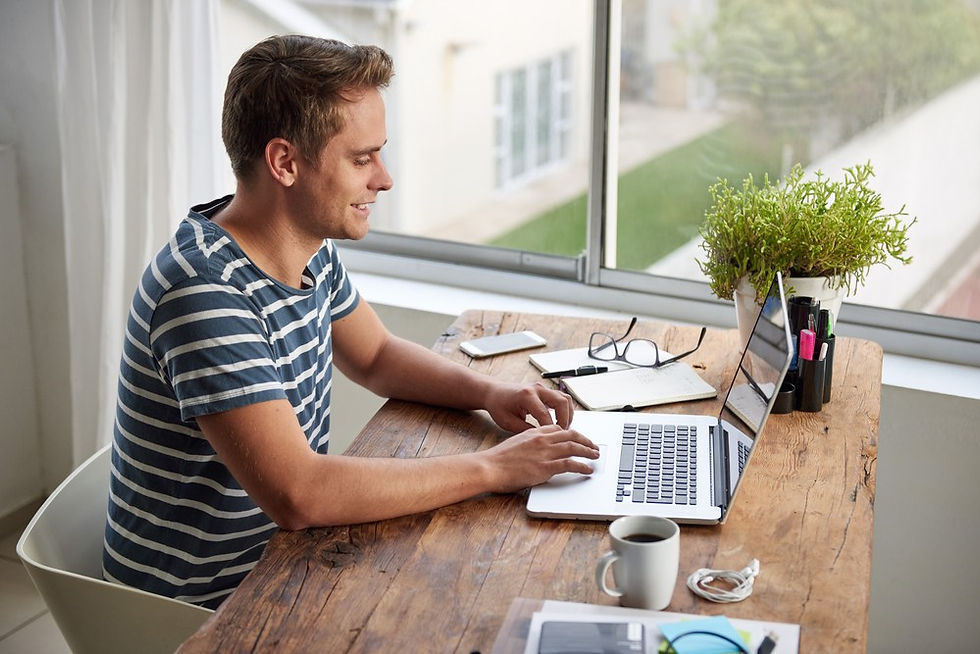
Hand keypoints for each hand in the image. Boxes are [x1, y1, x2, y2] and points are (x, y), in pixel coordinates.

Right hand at [480, 424, 598, 492]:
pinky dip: (582, 466)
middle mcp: (541, 439)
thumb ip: (529, 443)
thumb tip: (536, 451)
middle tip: (593, 446)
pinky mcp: (545, 466)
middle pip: (570, 435)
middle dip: (584, 440)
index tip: (577, 438)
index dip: (571, 433)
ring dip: (587, 451)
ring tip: (595, 455)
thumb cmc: (497, 459)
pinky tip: (588, 469)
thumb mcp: (515, 443)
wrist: (489, 467)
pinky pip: (570, 464)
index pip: (558, 428)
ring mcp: (544, 452)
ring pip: (573, 447)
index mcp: (534, 432)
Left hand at [483, 381, 574, 432]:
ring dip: (568, 414)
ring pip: (565, 398)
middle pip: (561, 402)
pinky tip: (561, 422)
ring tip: (563, 429)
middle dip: (564, 420)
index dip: (551, 430)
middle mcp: (537, 389)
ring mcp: (542, 388)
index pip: (545, 414)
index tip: (553, 441)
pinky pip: (562, 398)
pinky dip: (565, 410)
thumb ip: (525, 430)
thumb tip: (541, 440)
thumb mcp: (507, 422)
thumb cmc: (498, 406)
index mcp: (526, 395)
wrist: (494, 392)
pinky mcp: (545, 391)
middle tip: (562, 435)